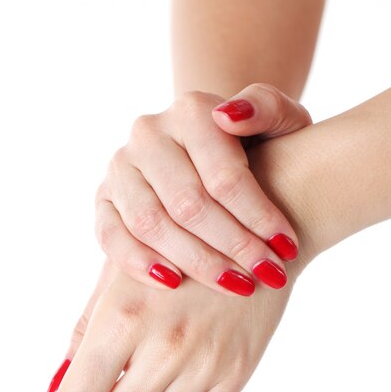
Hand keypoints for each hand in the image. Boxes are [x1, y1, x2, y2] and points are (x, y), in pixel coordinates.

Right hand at [95, 83, 311, 295]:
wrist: (205, 155)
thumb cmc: (251, 145)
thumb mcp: (277, 121)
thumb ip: (267, 107)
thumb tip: (229, 116)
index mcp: (191, 111)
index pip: (224, 176)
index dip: (258, 217)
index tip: (287, 249)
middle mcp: (148, 134)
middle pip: (189, 204)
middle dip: (233, 247)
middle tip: (266, 276)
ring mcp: (121, 167)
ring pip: (150, 223)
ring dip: (194, 261)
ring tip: (234, 285)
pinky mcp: (103, 199)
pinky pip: (110, 236)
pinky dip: (138, 263)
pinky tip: (173, 283)